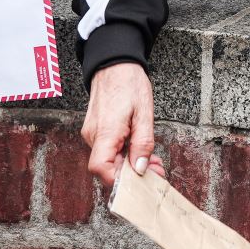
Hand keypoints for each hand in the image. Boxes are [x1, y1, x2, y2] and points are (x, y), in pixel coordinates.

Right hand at [82, 62, 155, 188]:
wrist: (114, 65)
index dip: (118, 181)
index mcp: (105, 132)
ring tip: (152, 160)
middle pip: (107, 168)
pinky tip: (139, 150)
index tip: (139, 183)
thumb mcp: (144, 114)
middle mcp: (94, 136)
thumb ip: (143, 143)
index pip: (100, 168)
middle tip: (156, 171)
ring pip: (109, 161)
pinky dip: (124, 155)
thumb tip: (141, 169)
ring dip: (130, 165)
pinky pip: (108, 151)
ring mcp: (93, 134)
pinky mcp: (96, 131)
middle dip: (132, 175)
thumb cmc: (129, 84)